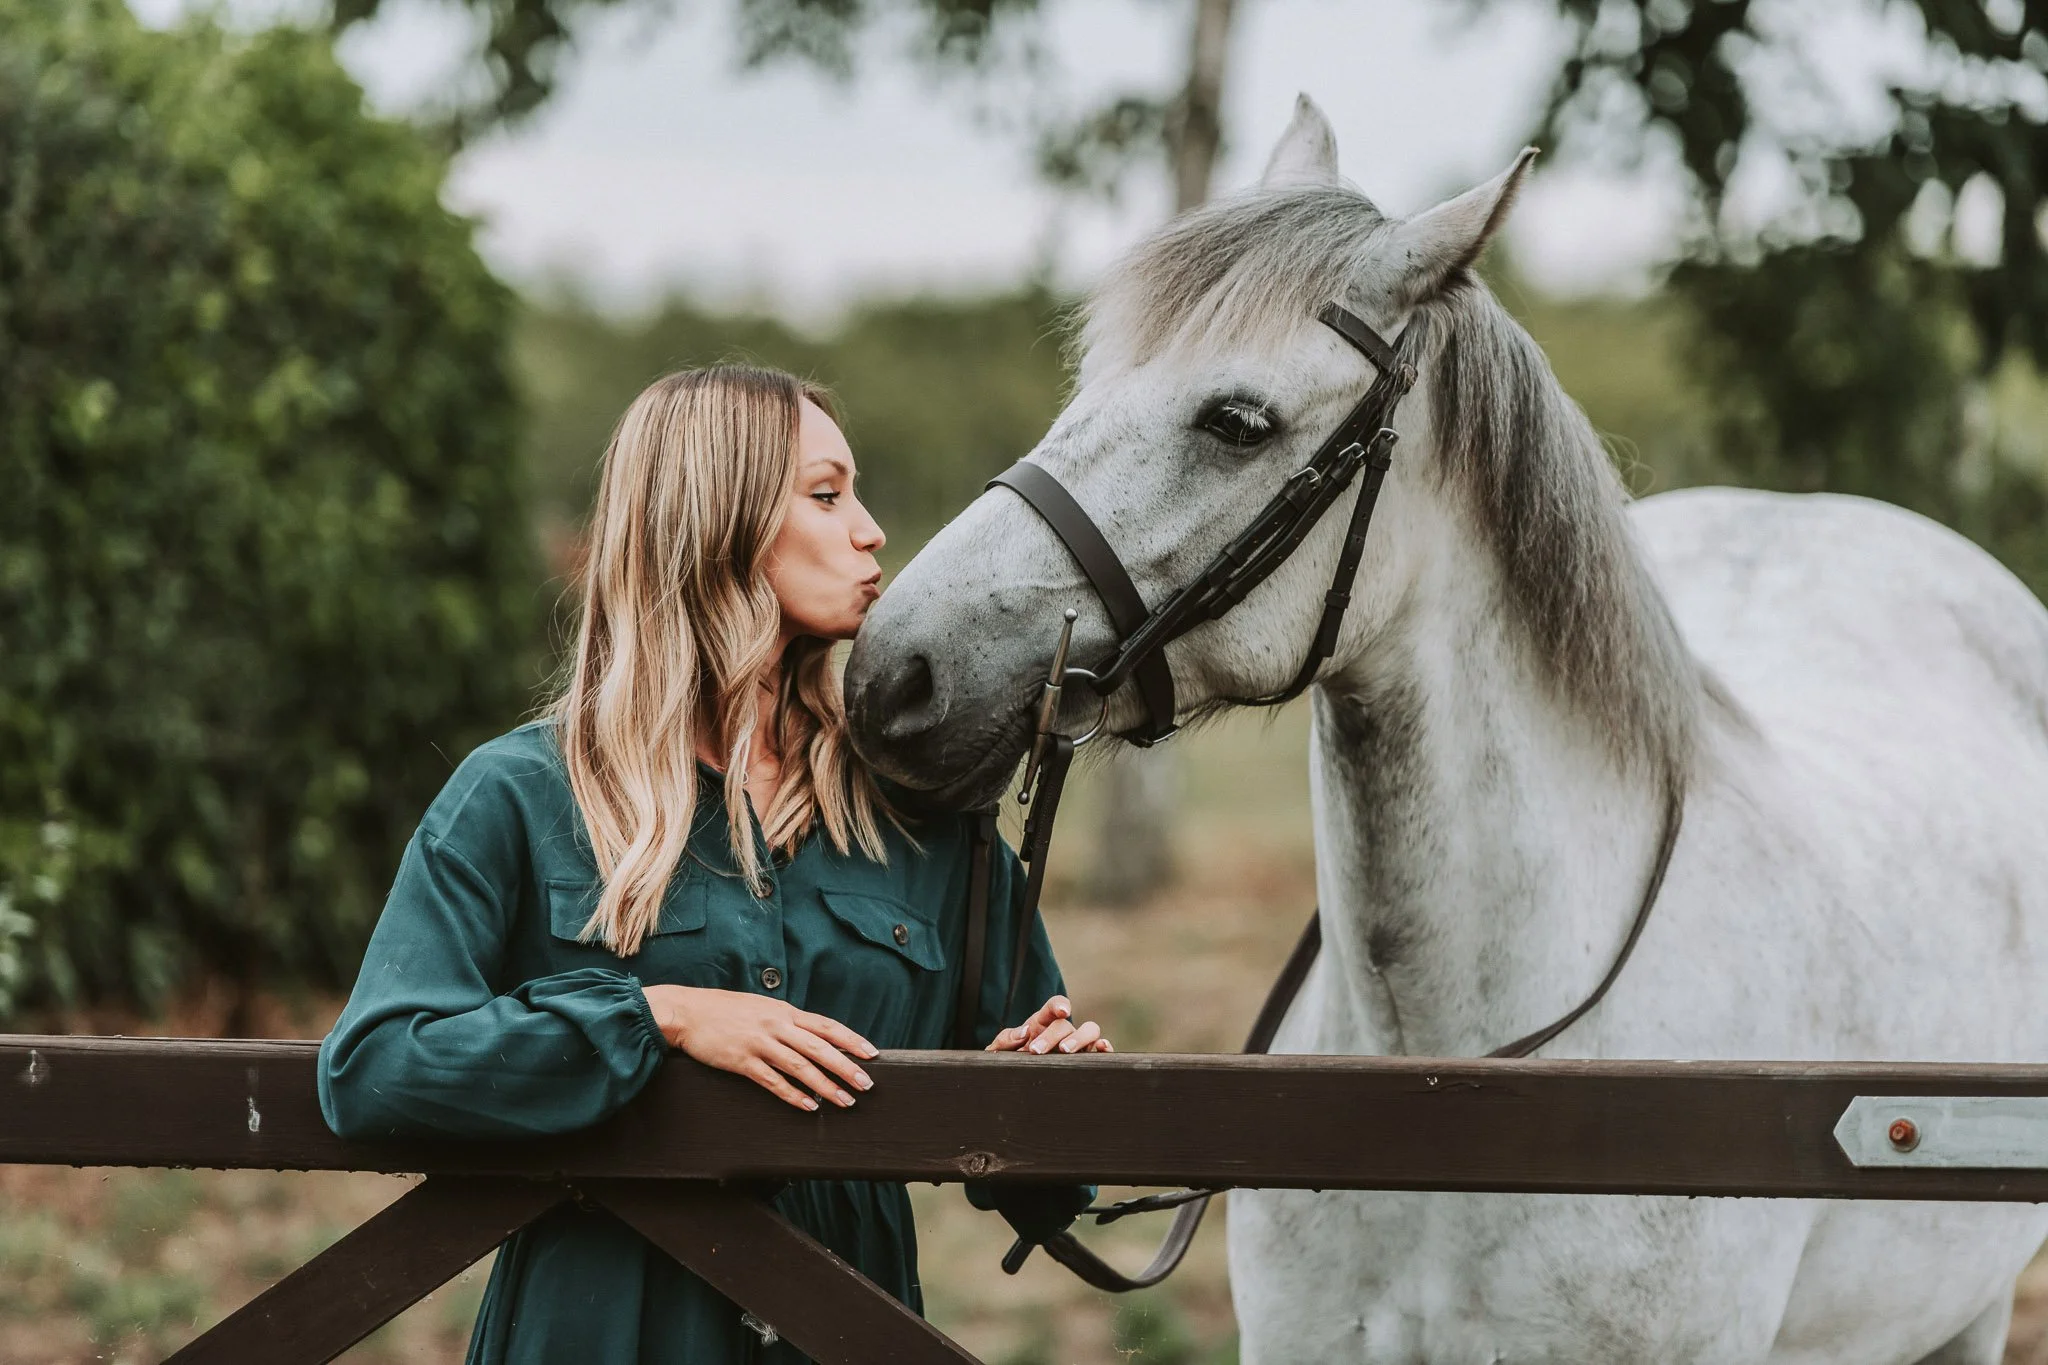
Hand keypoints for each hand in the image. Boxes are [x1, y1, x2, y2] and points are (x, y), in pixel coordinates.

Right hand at [641, 984, 876, 1111]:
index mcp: (785, 1011)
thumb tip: (813, 1035)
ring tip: (845, 1101)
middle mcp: (777, 1025)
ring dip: (825, 1085)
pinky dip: (793, 1095)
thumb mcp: (762, 1007)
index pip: (826, 1026)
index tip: (872, 1053)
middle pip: (820, 1047)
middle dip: (846, 1067)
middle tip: (867, 1084)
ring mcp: (760, 1043)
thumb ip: (786, 1020)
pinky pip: (773, 1081)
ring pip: (801, 1066)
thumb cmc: (725, 1010)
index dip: (851, 1039)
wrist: (687, 1011)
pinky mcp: (742, 1061)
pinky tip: (809, 1106)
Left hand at [985, 995, 1112, 1054]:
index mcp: (1042, 1022)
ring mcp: (1077, 1044)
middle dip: (1052, 1036)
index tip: (1062, 1011)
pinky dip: (1105, 1048)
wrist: (1017, 1084)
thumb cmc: (1012, 1060)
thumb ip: (1006, 1038)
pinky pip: (1101, 1050)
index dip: (1060, 1005)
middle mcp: (1062, 1031)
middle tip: (1036, 1051)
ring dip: (1080, 1039)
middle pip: (1065, 1024)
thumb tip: (1024, 1033)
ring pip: (1090, 1031)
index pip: (1054, 1005)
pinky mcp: (1085, 1060)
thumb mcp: (1002, 1048)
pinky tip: (1102, 1049)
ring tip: (1066, 1051)